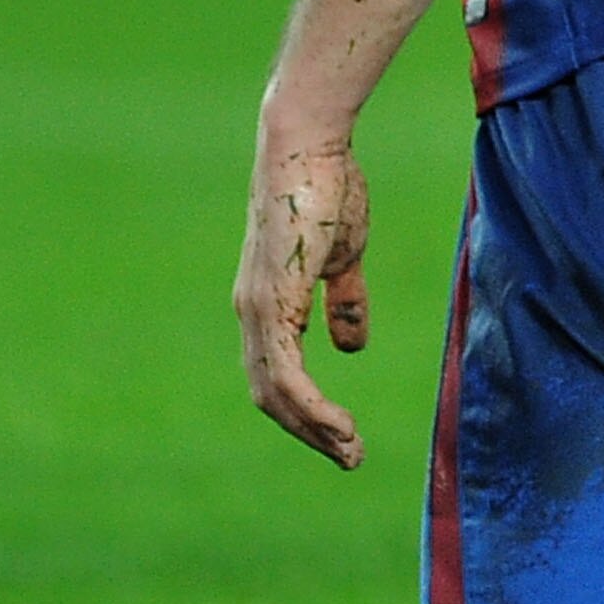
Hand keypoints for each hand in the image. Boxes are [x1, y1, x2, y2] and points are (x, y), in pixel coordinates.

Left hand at [234, 118, 372, 468]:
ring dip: (313, 430)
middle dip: (310, 432)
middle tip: (350, 456)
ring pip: (275, 393)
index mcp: (267, 302)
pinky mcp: (271, 302)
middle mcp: (252, 313)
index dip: (308, 410)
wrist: (308, 147)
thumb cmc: (327, 188)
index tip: (344, 435)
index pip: (277, 374)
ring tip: (351, 451)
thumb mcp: (343, 255)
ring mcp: (257, 309)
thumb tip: (350, 346)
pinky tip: (339, 426)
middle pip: (271, 395)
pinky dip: (312, 407)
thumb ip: (344, 301)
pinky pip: (287, 373)